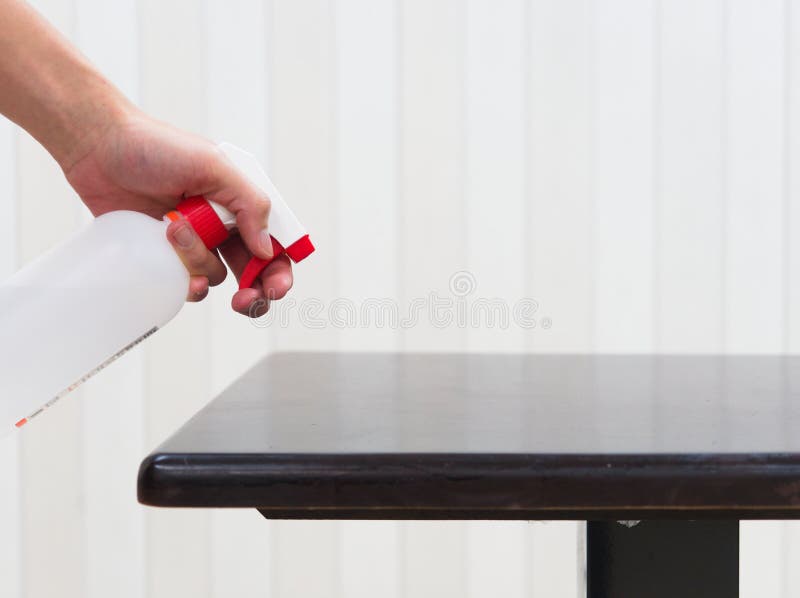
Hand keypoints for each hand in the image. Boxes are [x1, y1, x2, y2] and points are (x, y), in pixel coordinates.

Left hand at [63, 109, 292, 316]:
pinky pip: (184, 282)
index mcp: (242, 204)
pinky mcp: (165, 255)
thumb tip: (267, 250)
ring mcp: (194, 242)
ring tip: (173, 227)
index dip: (279, 271)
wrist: (99, 148)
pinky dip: (182, 278)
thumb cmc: (158, 146)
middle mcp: (223, 226)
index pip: (275, 245)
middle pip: (253, 272)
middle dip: (254, 291)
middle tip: (245, 299)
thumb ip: (249, 205)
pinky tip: (169, 258)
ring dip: (199, 260)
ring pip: (215, 275)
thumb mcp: (214, 167)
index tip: (273, 287)